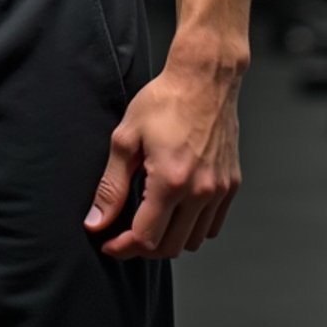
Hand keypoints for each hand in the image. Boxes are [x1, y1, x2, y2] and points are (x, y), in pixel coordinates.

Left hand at [84, 64, 241, 259]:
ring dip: (168, 240)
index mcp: (170, 181)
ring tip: (149, 221)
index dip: (122, 247)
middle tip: (123, 234)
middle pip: (170, 247)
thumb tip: (96, 221)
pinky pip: (212, 226)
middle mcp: (200, 192)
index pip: (145, 238)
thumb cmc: (163, 101)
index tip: (108, 243)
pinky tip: (176, 212)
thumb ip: (112, 186)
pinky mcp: (231, 185)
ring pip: (193, 241)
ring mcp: (219, 190)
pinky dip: (193, 229)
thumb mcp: (126, 138)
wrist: (204, 79)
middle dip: (142, 247)